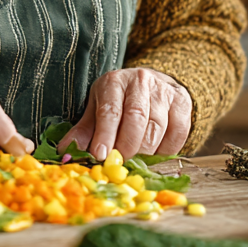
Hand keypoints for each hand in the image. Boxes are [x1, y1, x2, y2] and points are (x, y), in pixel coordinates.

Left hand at [62, 68, 191, 160]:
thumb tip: (65, 153)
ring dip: (146, 152)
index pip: (110, 110)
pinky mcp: (182, 101)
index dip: (106, 135)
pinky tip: (156, 153)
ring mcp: (163, 90)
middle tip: (120, 165)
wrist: (151, 84)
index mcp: (114, 82)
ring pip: (157, 128)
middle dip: (127, 147)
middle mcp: (140, 81)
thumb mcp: (96, 109)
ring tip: (136, 161)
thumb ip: (84, 132)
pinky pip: (178, 132)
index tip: (101, 156)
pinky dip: (167, 149)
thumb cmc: (118, 101)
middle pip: (136, 119)